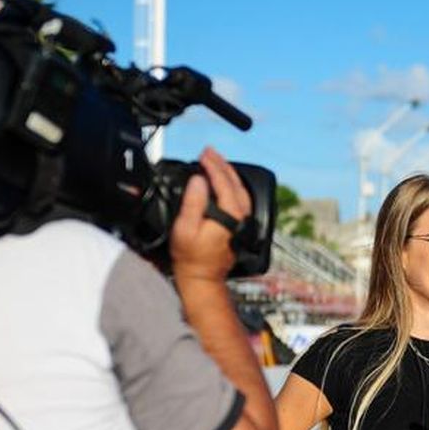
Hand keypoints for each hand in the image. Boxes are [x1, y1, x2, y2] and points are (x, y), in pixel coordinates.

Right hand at [170, 147, 251, 280]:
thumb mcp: (185, 228)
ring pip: (240, 190)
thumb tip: (199, 180)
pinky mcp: (240, 226)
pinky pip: (240, 199)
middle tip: (209, 152)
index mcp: (230, 214)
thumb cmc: (191, 256)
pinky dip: (232, 186)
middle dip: (221, 164)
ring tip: (216, 161)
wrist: (202, 277)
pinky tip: (224, 183)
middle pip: (235, 182)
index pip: (223, 181)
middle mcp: (241, 216)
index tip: (203, 154)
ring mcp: (243, 221)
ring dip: (228, 173)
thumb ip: (193, 202)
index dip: (212, 165)